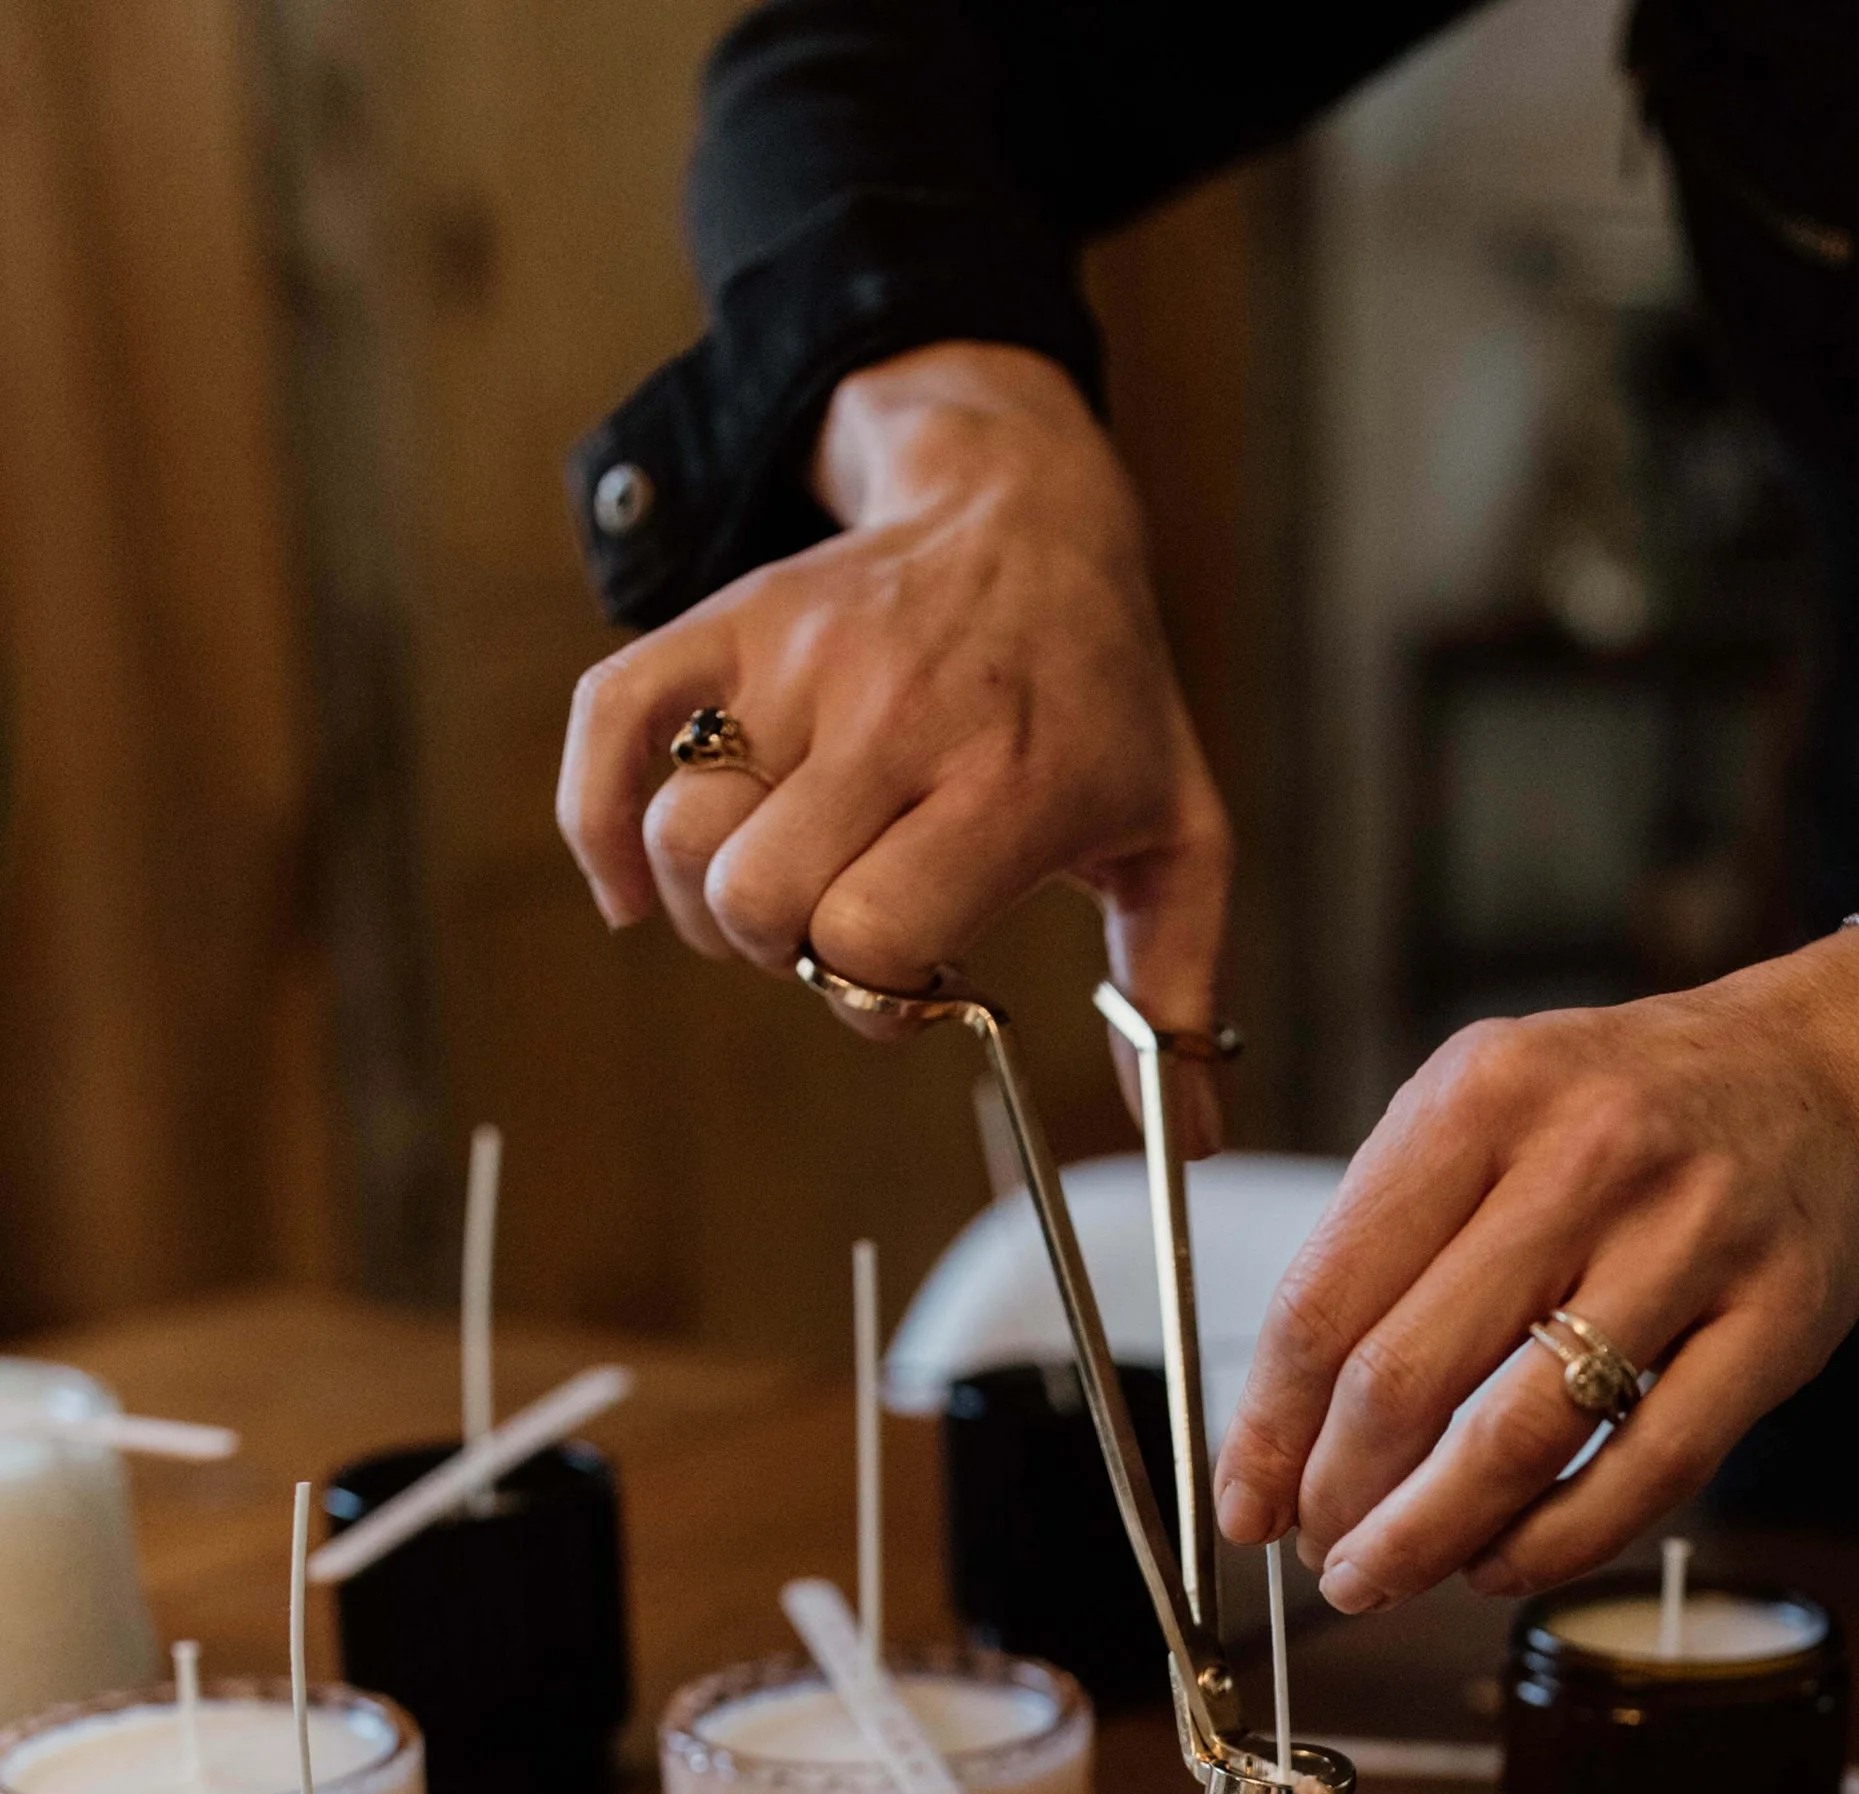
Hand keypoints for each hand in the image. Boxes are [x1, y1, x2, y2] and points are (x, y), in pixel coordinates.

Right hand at [555, 343, 1232, 1147]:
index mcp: (1007, 782)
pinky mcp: (731, 623)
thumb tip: (1187, 1138)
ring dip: (709, 909)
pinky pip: (611, 721)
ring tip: (779, 897)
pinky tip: (635, 894)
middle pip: (761, 898)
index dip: (876, 999)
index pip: (872, 933)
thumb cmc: (1105, 704)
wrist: (1030, 518)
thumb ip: (1174, 993)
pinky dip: (598, 823)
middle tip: (843, 934)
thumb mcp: (1177, 837)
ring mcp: (800, 661)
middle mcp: (894, 714)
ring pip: (683, 834)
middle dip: (790, 957)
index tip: (920, 986)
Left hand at [1216, 935, 1858, 1607]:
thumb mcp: (1481, 1116)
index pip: (1327, 1297)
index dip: (1267, 1428)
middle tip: (1316, 1551)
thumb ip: (1382, 1249)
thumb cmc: (1620, 1115)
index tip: (1244, 1503)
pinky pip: (1645, 1472)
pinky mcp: (1775, 1324)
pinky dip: (1551, 1544)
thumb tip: (1278, 1439)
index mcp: (1480, 1097)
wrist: (1820, 1076)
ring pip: (1516, 1439)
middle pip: (1405, 1378)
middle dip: (1336, 1497)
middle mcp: (1584, 1156)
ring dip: (1425, 1540)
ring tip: (1381, 1577)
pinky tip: (1496, 1564)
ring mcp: (1690, 1240)